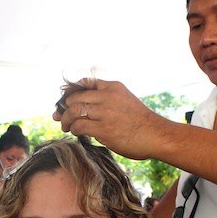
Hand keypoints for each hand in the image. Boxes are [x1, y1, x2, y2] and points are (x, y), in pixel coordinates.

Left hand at [52, 79, 167, 159]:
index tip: (64, 102)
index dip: (70, 92)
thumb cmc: (141, 121)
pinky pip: (79, 126)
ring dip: (65, 120)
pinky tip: (76, 132)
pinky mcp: (104, 129)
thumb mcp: (125, 99)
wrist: (156, 135)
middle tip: (60, 116)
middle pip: (74, 97)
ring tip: (65, 126)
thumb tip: (85, 107)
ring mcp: (106, 112)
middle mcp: (108, 96)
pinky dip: (74, 129)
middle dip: (63, 107)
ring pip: (73, 111)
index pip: (84, 83)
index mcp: (113, 87)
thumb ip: (108, 99)